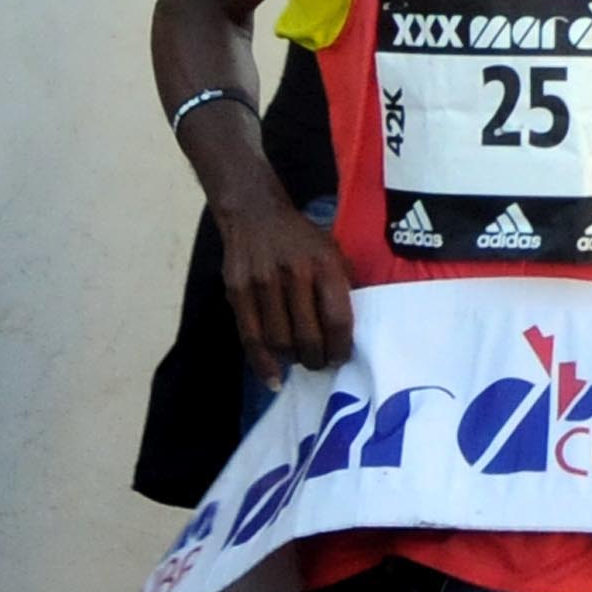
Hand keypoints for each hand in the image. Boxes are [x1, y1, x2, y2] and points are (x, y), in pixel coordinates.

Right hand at [216, 186, 354, 387]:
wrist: (255, 213)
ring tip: (300, 360)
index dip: (341, 347)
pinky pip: (251, 338)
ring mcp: (261, 283)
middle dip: (317, 359)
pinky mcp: (237, 291)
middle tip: (321, 362)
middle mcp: (293, 273)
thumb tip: (354, 331)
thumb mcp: (333, 252)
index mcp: (324, 264)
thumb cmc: (301, 239)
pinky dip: (263, 364)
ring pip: (280, 342)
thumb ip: (343, 287)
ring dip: (293, 360)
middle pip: (308, 337)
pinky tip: (274, 378)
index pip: (337, 319)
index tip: (341, 357)